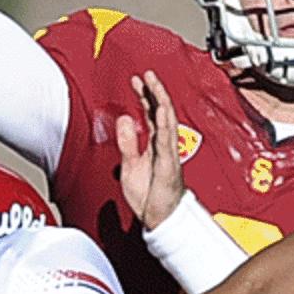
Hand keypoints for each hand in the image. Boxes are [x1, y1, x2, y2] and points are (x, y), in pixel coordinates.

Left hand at [117, 71, 185, 229]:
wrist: (162, 219)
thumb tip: (123, 120)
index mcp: (154, 145)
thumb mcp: (129, 166)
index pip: (151, 115)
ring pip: (166, 120)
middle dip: (153, 91)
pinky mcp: (170, 163)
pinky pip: (168, 139)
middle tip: (146, 74)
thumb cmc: (150, 197)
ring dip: (160, 100)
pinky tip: (162, 109)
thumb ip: (126, 143)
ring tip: (154, 83)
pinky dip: (165, 123)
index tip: (137, 80)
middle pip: (160, 112)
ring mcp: (168, 153)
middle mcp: (164, 146)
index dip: (144, 96)